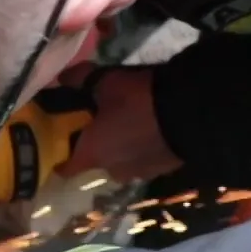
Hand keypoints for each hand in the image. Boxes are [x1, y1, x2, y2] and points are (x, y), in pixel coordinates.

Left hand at [54, 66, 181, 181]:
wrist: (192, 114)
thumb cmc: (138, 100)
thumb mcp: (106, 82)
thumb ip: (80, 80)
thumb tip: (62, 78)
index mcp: (92, 154)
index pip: (66, 168)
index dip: (60, 158)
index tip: (58, 146)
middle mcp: (112, 171)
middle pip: (96, 161)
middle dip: (95, 145)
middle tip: (98, 121)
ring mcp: (140, 173)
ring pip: (122, 161)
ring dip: (122, 146)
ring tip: (128, 122)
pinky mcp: (163, 169)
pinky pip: (144, 158)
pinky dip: (142, 146)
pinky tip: (149, 128)